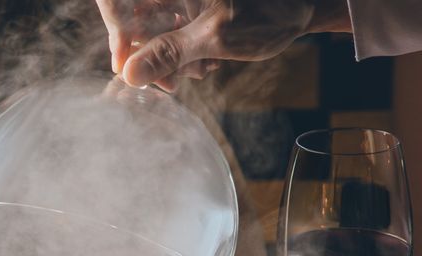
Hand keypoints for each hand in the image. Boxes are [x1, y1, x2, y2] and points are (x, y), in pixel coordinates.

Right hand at [96, 0, 351, 88]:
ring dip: (167, 56)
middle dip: (147, 52)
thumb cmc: (267, 12)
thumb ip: (169, 53)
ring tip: (198, 70)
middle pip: (134, 16)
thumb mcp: (215, 37)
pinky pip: (170, 29)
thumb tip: (129, 74)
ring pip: (152, 26)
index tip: (125, 65)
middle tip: (168, 81)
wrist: (304, 4)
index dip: (116, 32)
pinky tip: (205, 64)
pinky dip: (182, 51)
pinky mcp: (190, 6)